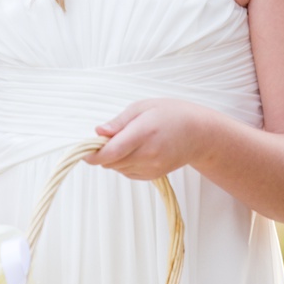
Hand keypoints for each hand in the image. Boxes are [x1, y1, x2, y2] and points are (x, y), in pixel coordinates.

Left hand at [87, 99, 215, 180]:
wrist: (200, 134)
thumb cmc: (171, 114)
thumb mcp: (143, 107)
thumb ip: (119, 122)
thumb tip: (98, 132)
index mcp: (143, 133)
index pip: (110, 152)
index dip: (92, 154)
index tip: (84, 150)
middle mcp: (148, 154)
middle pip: (110, 162)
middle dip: (102, 152)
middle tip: (109, 137)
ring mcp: (152, 168)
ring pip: (117, 168)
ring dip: (114, 158)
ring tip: (129, 140)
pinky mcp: (154, 175)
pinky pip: (128, 173)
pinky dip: (124, 163)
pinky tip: (136, 150)